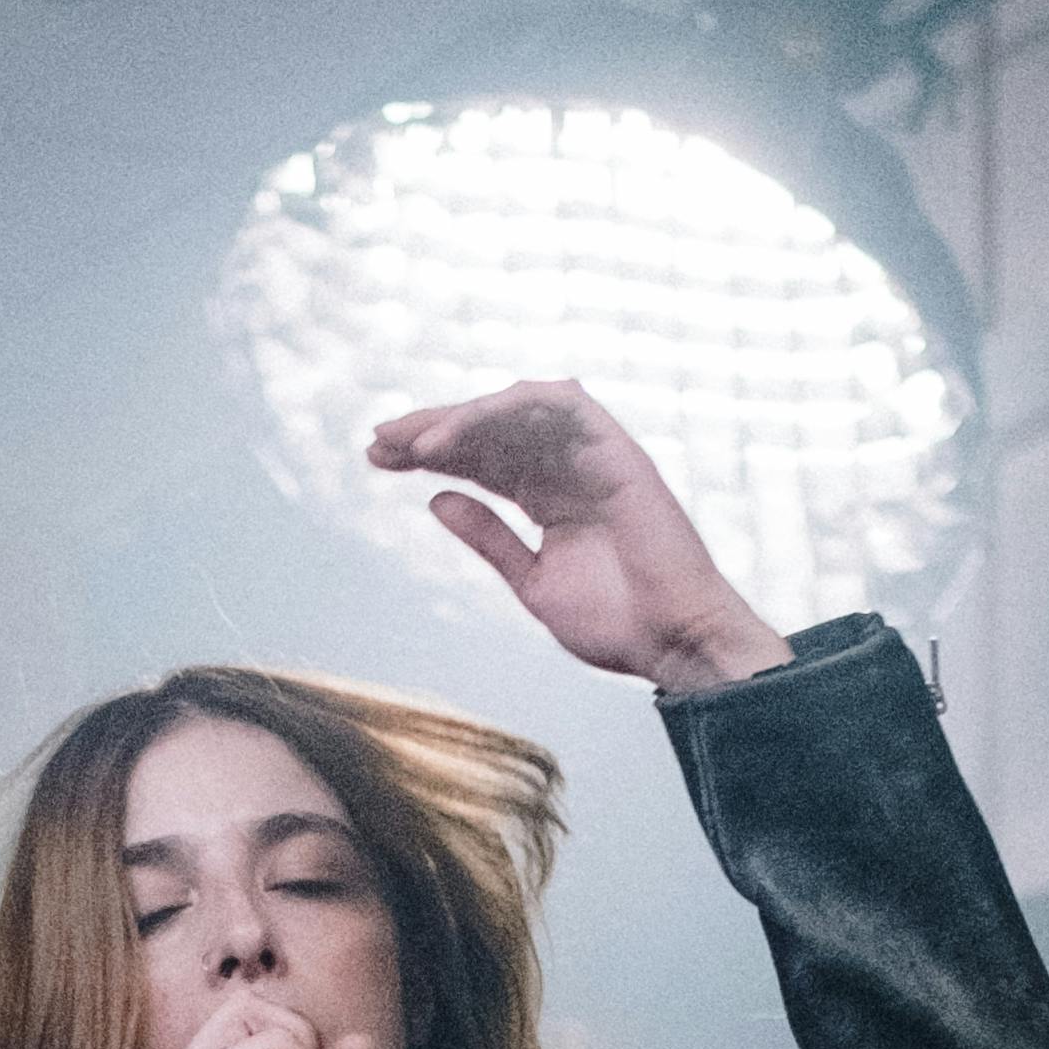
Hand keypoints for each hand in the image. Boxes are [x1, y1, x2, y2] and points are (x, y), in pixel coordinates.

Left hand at [364, 383, 789, 692]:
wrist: (672, 642)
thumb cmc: (615, 623)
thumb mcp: (532, 581)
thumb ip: (489, 538)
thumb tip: (438, 499)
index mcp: (549, 498)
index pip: (480, 459)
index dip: (428, 453)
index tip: (376, 457)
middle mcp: (568, 469)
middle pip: (490, 430)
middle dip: (432, 429)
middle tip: (379, 440)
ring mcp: (593, 456)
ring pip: (517, 411)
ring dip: (462, 418)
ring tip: (413, 443)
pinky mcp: (615, 450)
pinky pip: (559, 406)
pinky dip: (507, 410)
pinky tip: (458, 434)